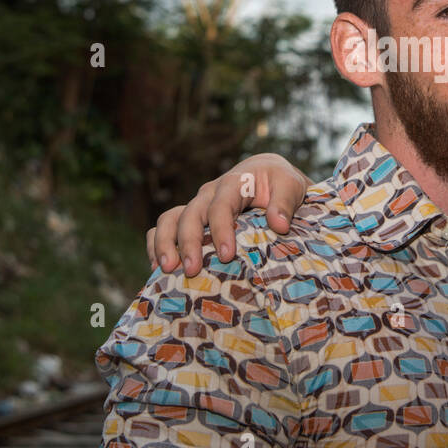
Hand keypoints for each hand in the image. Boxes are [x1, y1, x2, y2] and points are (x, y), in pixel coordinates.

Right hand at [147, 153, 311, 276]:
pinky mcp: (192, 219)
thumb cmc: (280, 182)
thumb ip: (285, 202)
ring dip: (164, 243)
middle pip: (190, 214)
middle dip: (188, 242)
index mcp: (234, 183)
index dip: (220, 229)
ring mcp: (197, 206)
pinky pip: (164, 227)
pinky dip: (156, 245)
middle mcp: (209, 194)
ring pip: (169, 219)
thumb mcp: (290, 185)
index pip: (221, 205)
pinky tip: (160, 271)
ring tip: (166, 270)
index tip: (226, 255)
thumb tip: (278, 225)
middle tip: (191, 270)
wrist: (268, 176)